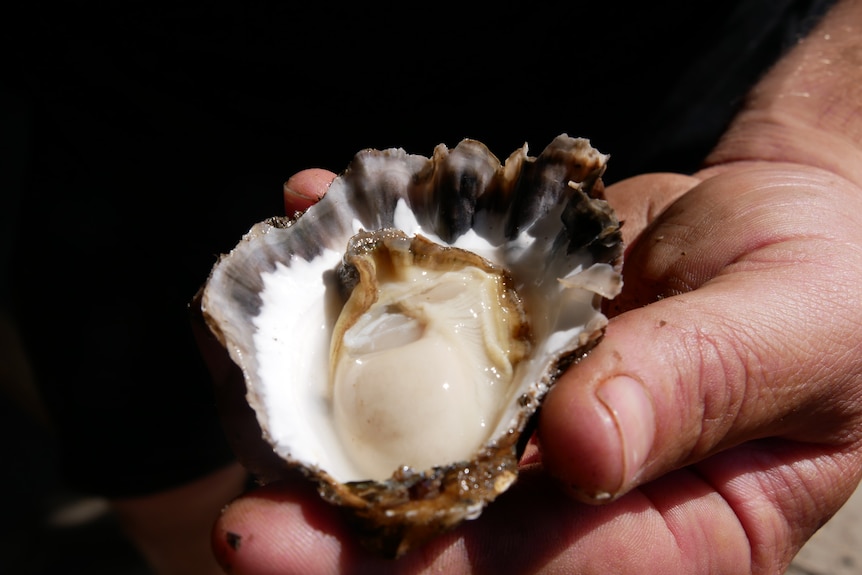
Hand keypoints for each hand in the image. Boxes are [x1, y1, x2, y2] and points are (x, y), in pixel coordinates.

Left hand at [210, 161, 861, 573]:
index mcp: (668, 531)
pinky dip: (361, 277)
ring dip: (321, 398)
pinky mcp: (497, 345)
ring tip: (248, 357)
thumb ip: (699, 387)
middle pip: (444, 527)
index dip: (418, 574)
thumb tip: (583, 445)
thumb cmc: (830, 289)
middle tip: (243, 515)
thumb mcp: (797, 331)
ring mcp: (524, 416)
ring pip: (410, 428)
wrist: (787, 223)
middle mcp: (576, 493)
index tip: (292, 550)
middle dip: (337, 524)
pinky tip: (314, 216)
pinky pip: (420, 322)